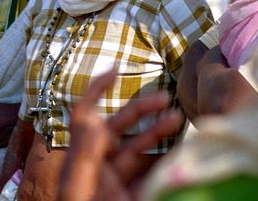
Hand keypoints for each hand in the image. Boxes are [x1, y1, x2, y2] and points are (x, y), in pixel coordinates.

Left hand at [58, 69, 184, 200]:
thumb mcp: (77, 191)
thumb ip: (85, 159)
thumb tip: (96, 123)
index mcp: (80, 162)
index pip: (84, 116)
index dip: (96, 90)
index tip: (116, 69)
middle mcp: (98, 167)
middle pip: (118, 128)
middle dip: (142, 109)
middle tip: (166, 97)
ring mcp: (115, 183)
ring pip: (138, 150)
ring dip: (158, 132)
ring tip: (177, 118)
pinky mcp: (132, 198)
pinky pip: (151, 175)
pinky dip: (165, 163)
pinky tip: (180, 152)